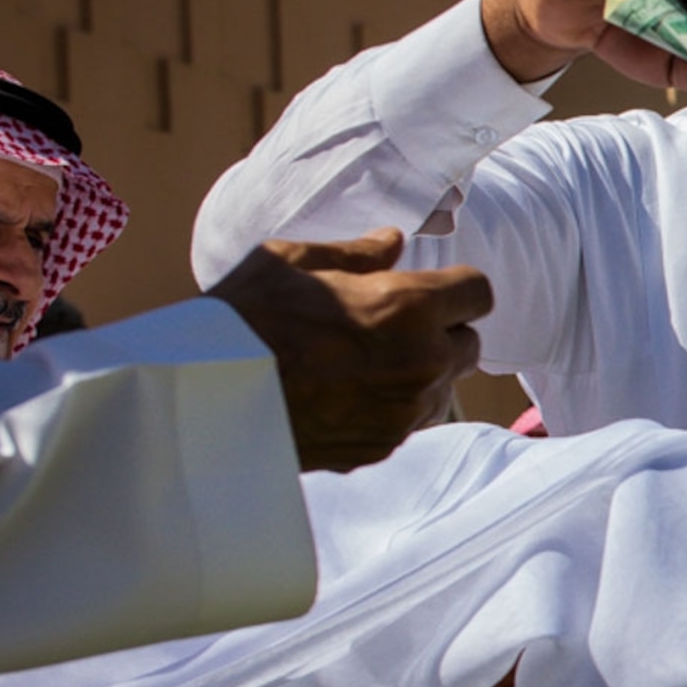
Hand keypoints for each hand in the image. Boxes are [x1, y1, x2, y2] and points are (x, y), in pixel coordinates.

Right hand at [209, 231, 492, 470]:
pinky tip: (346, 395)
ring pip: (442, 387)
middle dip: (441, 332)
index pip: (479, 292)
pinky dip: (392, 407)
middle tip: (391, 326)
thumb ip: (355, 253)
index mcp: (409, 307)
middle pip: (469, 345)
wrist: (208, 398)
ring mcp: (406, 411)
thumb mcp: (292, 262)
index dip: (455, 289)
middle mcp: (423, 362)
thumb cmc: (245, 319)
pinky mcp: (384, 445)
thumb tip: (393, 241)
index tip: (429, 290)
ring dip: (420, 373)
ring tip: (363, 363)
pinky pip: (409, 421)